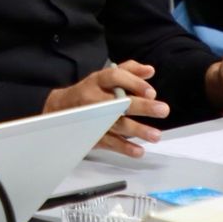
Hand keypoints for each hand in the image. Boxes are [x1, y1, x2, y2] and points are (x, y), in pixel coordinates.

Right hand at [45, 60, 170, 158]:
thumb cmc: (89, 91)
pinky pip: (109, 142)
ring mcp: (92, 118)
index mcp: (97, 81)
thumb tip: (149, 71)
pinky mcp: (92, 135)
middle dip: (142, 107)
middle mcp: (93, 98)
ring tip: (156, 135)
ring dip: (137, 130)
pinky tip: (138, 150)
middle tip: (162, 109)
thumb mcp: (104, 77)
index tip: (151, 92)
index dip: (133, 83)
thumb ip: (128, 71)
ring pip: (116, 124)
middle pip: (118, 102)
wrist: (60, 108)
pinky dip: (124, 148)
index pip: (115, 77)